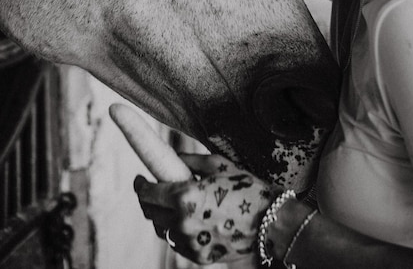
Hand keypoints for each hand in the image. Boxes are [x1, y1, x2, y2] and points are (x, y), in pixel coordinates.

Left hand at [134, 153, 278, 264]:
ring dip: (162, 217)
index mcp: (184, 196)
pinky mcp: (199, 257)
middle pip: (150, 213)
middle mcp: (182, 222)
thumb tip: (174, 157)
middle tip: (151, 190)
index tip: (139, 179)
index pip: (147, 194)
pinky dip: (176, 232)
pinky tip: (185, 221)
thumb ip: (191, 159)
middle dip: (147, 200)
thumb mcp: (219, 165)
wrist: (270, 222)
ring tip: (170, 206)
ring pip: (163, 230)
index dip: (140, 185)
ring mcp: (190, 243)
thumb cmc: (246, 188)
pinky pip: (177, 244)